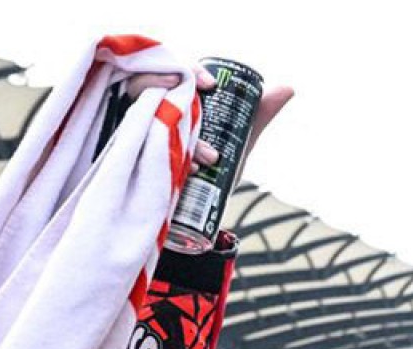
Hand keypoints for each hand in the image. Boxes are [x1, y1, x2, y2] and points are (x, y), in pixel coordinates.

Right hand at [126, 67, 293, 178]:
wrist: (195, 216)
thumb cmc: (212, 171)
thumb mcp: (237, 141)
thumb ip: (257, 115)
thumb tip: (287, 87)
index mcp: (172, 100)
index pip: (170, 69)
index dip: (187, 68)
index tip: (212, 84)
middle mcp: (148, 111)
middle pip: (147, 81)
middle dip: (175, 87)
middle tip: (204, 103)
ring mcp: (133, 133)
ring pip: (139, 112)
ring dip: (176, 127)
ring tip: (211, 157)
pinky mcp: (125, 158)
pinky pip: (130, 146)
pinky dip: (162, 156)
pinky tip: (192, 171)